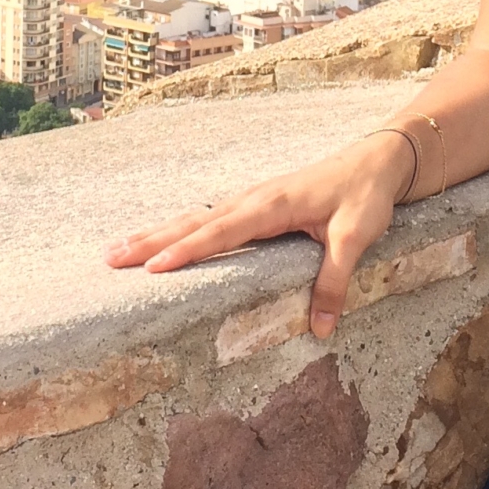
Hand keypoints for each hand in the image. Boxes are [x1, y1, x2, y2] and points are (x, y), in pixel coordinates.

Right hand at [105, 131, 414, 337]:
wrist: (378, 160)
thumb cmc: (366, 195)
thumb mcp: (356, 238)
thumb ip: (334, 281)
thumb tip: (319, 328)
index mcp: (272, 204)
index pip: (221, 231)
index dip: (186, 250)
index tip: (152, 267)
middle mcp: (254, 199)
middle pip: (193, 222)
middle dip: (150, 240)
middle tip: (111, 259)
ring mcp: (252, 199)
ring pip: (195, 218)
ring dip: (157, 233)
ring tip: (120, 249)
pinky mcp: (257, 204)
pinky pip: (209, 218)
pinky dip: (180, 229)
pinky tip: (164, 239)